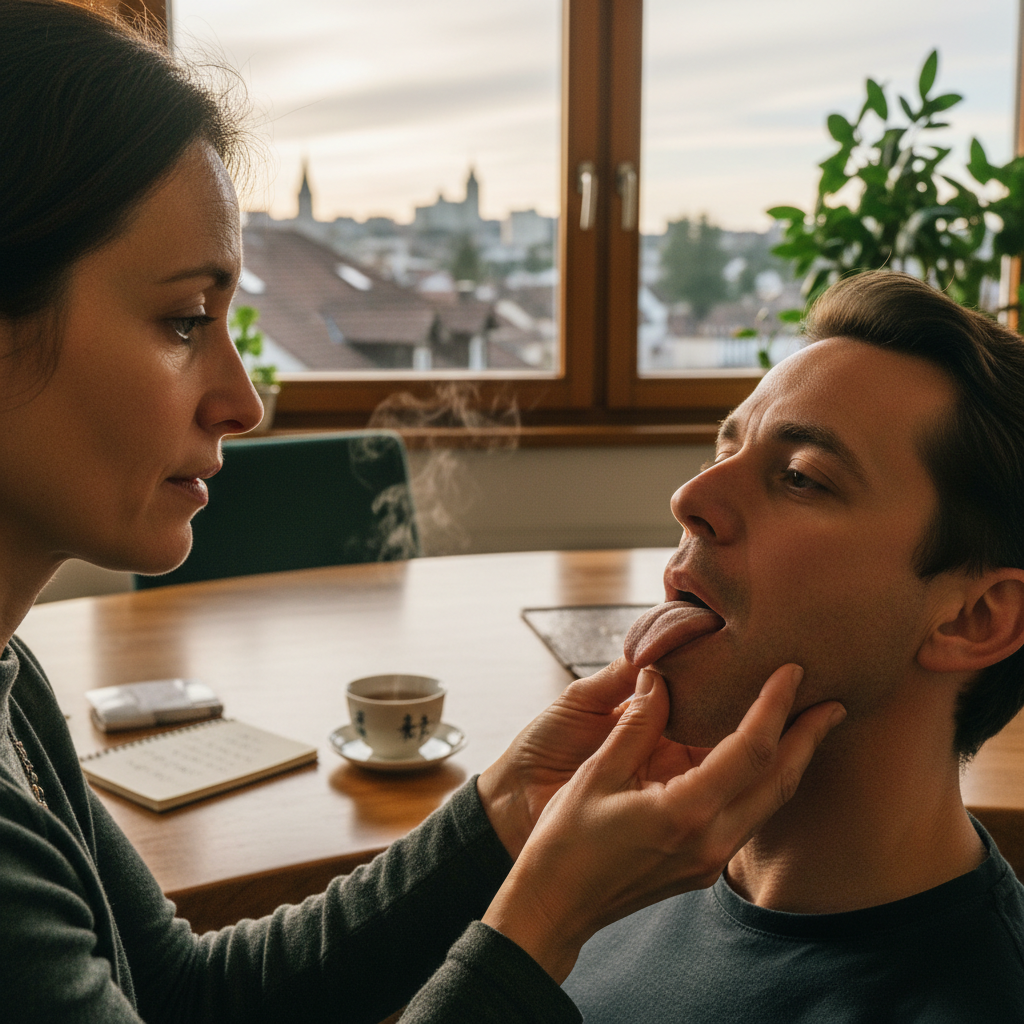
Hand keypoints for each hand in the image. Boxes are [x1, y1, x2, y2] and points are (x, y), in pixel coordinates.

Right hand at [481, 664, 845, 982]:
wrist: (556, 906)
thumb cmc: (566, 841)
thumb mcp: (596, 774)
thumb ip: (636, 724)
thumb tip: (659, 677)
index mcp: (685, 812)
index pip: (751, 750)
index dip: (775, 706)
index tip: (792, 671)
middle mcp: (711, 841)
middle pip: (779, 781)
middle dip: (809, 737)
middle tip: (833, 701)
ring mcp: (712, 860)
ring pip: (770, 803)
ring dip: (793, 761)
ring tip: (809, 726)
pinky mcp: (705, 867)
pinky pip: (749, 817)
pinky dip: (764, 782)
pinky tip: (760, 761)